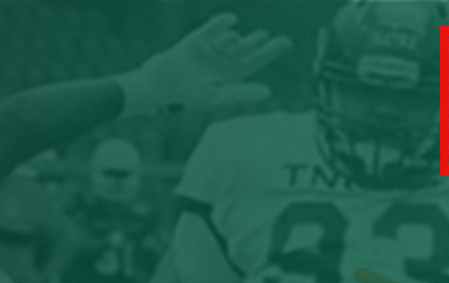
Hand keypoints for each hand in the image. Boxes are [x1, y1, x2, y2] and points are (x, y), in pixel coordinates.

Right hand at [118, 12, 292, 118]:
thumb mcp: (218, 96)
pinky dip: (223, 23)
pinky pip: (215, 26)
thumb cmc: (191, 96)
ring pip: (232, 38)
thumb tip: (267, 93)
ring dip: (234, 39)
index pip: (257, 60)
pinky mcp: (199, 38)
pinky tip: (229, 20)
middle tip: (262, 37)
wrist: (161, 86)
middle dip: (256, 42)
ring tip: (232, 43)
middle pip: (248, 47)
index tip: (287, 41)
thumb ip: (243, 93)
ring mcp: (213, 48)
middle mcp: (225, 60)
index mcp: (233, 74)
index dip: (272, 51)